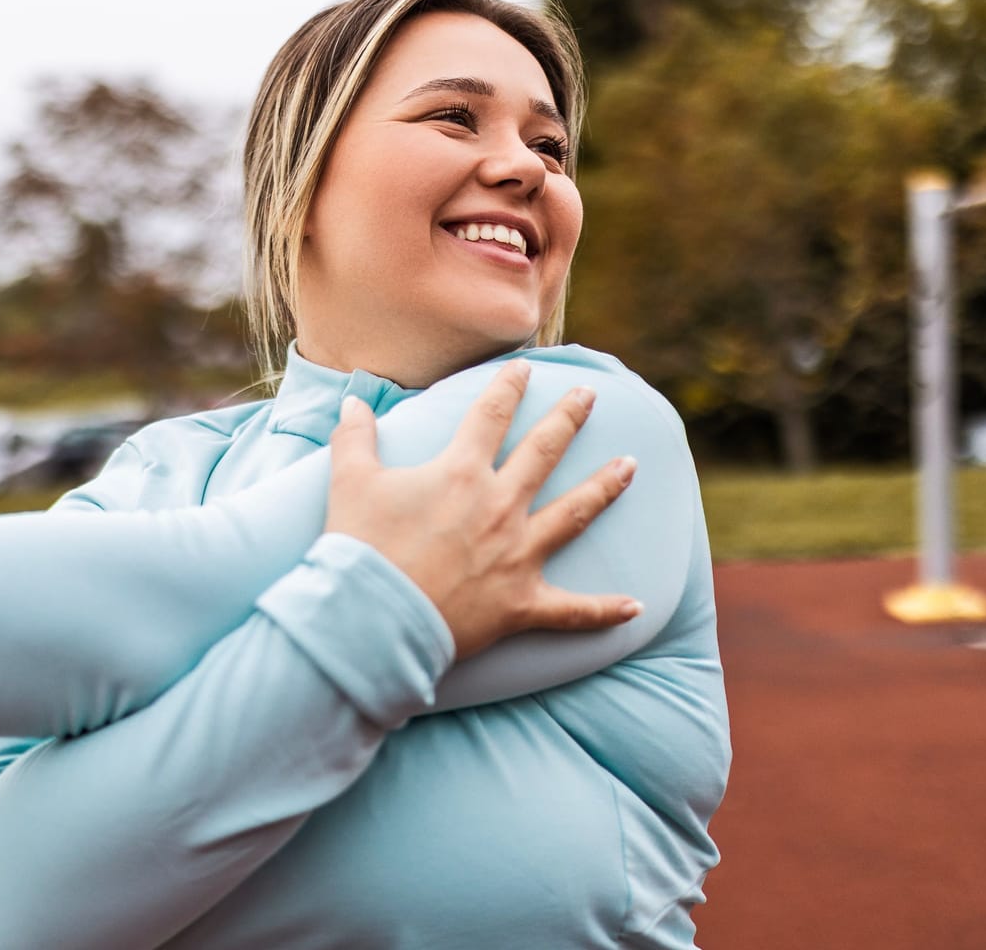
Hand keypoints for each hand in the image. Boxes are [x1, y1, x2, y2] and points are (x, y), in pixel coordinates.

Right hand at [325, 360, 639, 659]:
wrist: (371, 618)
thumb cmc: (359, 548)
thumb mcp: (349, 482)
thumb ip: (355, 437)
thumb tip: (352, 402)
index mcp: (461, 473)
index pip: (491, 415)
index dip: (509, 386)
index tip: (526, 367)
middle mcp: (499, 506)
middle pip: (544, 452)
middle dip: (568, 418)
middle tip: (590, 395)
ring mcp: (516, 554)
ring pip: (574, 513)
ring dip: (604, 487)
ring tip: (630, 465)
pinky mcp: (521, 603)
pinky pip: (572, 610)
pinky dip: (605, 611)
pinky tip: (635, 606)